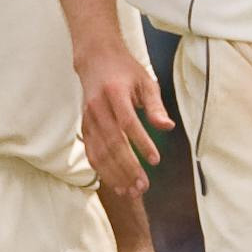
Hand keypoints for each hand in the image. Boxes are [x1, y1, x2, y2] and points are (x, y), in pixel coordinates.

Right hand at [79, 35, 172, 195]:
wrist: (95, 59)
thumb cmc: (125, 70)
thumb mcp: (145, 82)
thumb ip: (155, 106)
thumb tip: (167, 127)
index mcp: (115, 93)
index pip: (128, 123)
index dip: (141, 143)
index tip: (155, 161)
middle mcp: (98, 107)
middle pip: (112, 143)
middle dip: (127, 167)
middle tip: (142, 186)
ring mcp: (88, 118)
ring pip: (99, 152)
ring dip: (114, 174)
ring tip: (130, 191)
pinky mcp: (84, 127)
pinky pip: (91, 152)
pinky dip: (102, 170)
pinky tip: (115, 183)